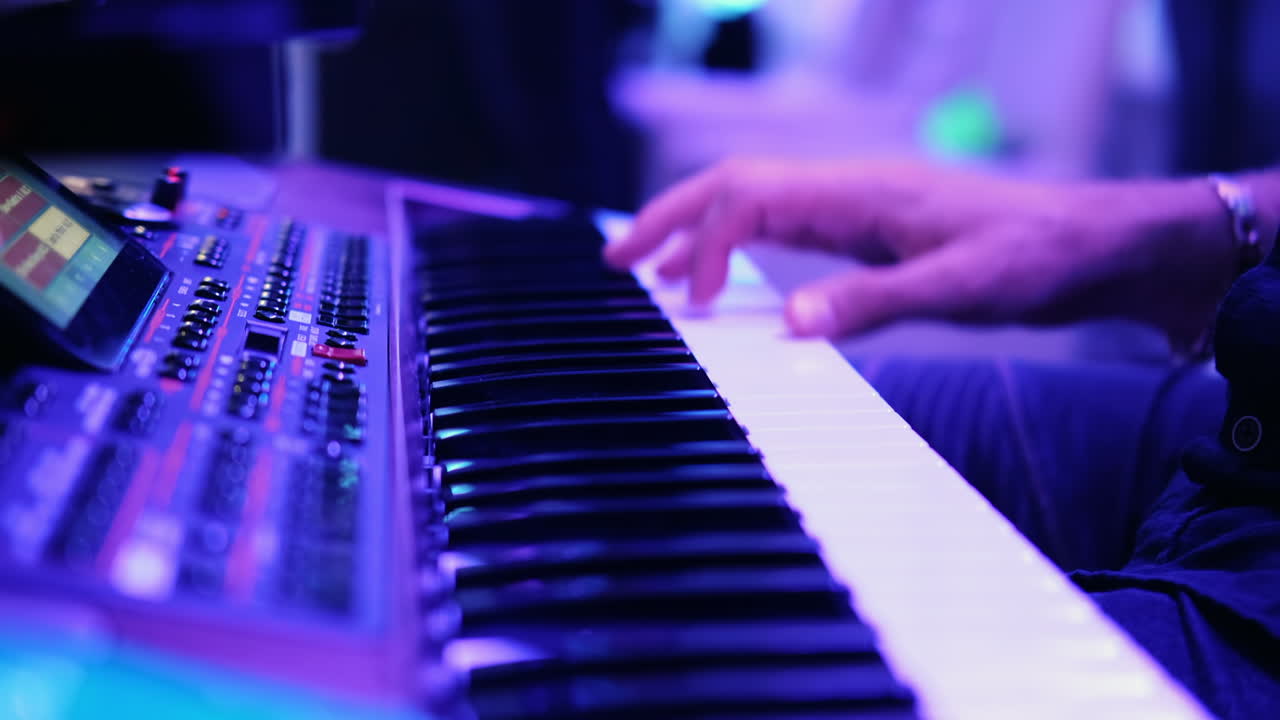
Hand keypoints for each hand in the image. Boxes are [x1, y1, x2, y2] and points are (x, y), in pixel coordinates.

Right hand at [604, 157, 1233, 344]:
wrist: (1095, 244)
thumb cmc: (1037, 257)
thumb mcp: (960, 288)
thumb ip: (873, 303)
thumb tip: (787, 325)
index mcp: (859, 190)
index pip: (748, 196)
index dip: (701, 244)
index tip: (683, 306)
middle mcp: (848, 188)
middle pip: (734, 185)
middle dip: (669, 219)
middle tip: (614, 262)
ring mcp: (856, 206)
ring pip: (754, 202)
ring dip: (697, 231)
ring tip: (649, 272)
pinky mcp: (868, 230)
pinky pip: (784, 226)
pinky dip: (738, 247)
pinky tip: (725, 278)